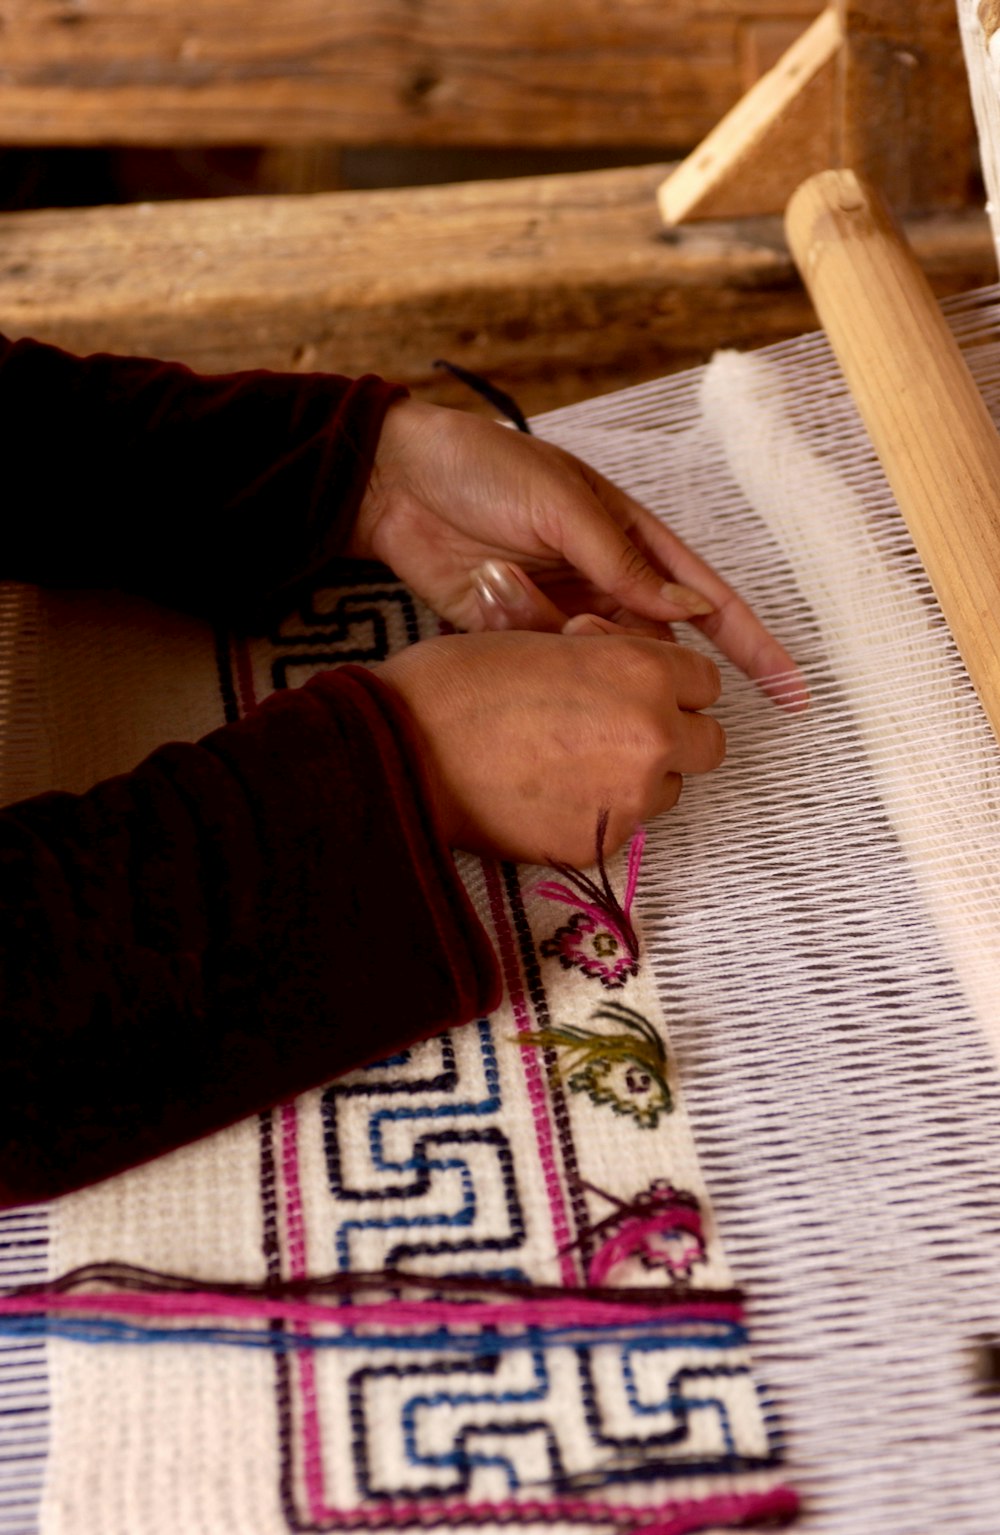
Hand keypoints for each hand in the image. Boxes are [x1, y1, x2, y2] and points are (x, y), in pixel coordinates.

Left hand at [354, 398, 805, 708]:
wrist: (393, 481)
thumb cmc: (485, 468)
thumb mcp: (563, 504)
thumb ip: (626, 563)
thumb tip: (695, 611)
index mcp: (633, 540)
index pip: (710, 602)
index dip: (753, 647)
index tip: (793, 691)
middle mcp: (606, 583)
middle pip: (652, 646)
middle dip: (630, 654)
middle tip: (570, 613)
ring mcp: (561, 612)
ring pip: (595, 662)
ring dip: (561, 638)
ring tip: (506, 576)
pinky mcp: (515, 634)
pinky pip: (541, 661)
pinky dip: (521, 635)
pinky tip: (487, 585)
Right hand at [379, 630, 724, 864]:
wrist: (403, 750)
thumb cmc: (460, 683)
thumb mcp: (548, 640)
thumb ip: (609, 657)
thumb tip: (631, 664)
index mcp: (643, 670)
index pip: (706, 682)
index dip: (674, 683)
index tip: (646, 688)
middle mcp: (652, 735)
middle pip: (709, 744)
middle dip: (675, 735)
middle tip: (621, 729)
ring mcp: (629, 798)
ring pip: (670, 789)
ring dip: (641, 777)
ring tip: (575, 762)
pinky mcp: (598, 845)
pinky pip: (623, 827)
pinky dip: (599, 813)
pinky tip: (549, 794)